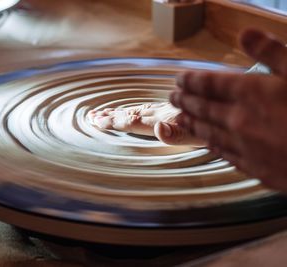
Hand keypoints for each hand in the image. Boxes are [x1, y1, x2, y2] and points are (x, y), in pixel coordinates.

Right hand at [88, 102, 204, 145]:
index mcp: (163, 121)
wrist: (228, 105)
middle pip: (131, 114)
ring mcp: (165, 109)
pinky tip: (132, 110)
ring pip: (137, 109)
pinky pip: (146, 107)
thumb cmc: (214, 127)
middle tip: (91, 116)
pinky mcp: (171, 108)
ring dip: (119, 112)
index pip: (133, 121)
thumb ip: (175, 133)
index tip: (97, 122)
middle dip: (111, 116)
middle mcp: (161, 113)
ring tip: (103, 112)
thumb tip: (156, 128)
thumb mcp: (197, 135)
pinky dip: (133, 109)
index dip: (115, 122)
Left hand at [170, 28, 286, 190]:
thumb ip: (272, 52)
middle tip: (172, 96)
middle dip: (184, 100)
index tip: (179, 78)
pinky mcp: (253, 167)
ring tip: (178, 117)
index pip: (208, 83)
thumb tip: (245, 32)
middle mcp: (239, 119)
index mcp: (250, 93)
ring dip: (190, 122)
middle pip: (202, 108)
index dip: (190, 79)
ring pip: (207, 131)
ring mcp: (243, 145)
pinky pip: (223, 153)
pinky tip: (206, 143)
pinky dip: (211, 145)